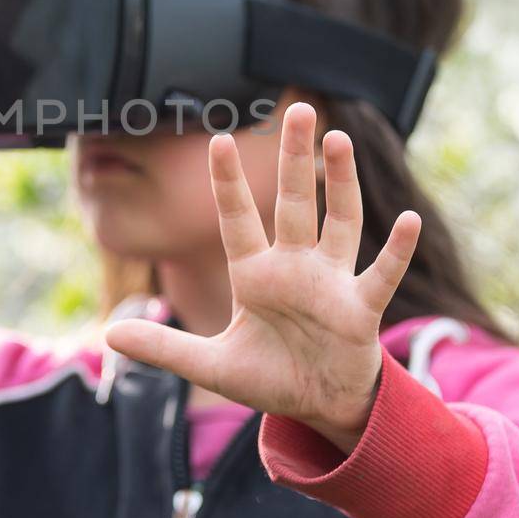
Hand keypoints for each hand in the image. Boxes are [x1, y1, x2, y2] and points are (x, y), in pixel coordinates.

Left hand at [104, 102, 421, 453]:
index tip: (216, 139)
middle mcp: (295, 268)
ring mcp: (331, 284)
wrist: (320, 406)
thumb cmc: (270, 376)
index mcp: (256, 276)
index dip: (228, 183)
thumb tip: (111, 335)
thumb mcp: (212, 367)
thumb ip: (166, 348)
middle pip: (296, 203)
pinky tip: (407, 219)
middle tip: (297, 111)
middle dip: (294, 158)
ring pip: (338, 222)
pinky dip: (396, 249)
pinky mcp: (361, 309)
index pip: (237, 220)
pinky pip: (380, 274)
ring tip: (338, 140)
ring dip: (341, 183)